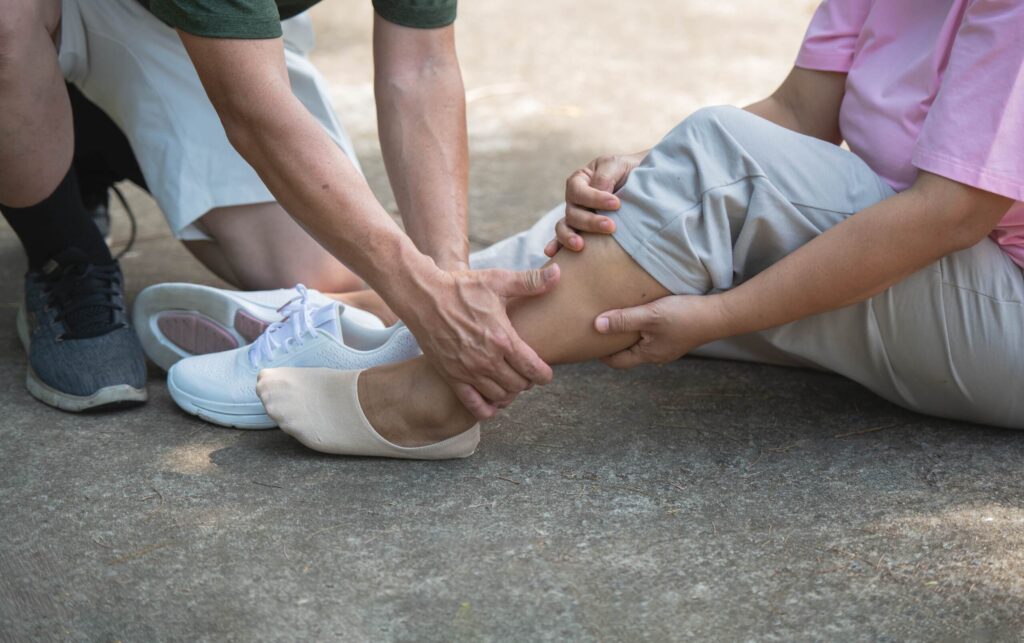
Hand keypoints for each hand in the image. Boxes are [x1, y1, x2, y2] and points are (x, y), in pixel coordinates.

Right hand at [403, 264, 561, 419]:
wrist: (422, 296)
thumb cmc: (461, 287)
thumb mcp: (498, 281)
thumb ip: (531, 282)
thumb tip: (557, 273)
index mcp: (502, 339)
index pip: (534, 369)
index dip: (544, 375)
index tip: (545, 373)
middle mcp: (487, 360)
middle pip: (519, 385)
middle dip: (527, 381)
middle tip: (525, 373)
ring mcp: (468, 371)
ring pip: (500, 396)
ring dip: (509, 392)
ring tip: (509, 382)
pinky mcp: (451, 377)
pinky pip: (473, 405)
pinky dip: (487, 408)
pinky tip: (492, 402)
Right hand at [545, 151, 647, 256]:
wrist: (643, 184)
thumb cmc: (629, 171)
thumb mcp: (617, 165)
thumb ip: (604, 177)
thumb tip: (598, 191)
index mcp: (579, 181)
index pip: (578, 191)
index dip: (594, 198)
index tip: (616, 204)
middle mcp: (574, 200)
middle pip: (572, 213)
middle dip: (591, 221)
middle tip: (611, 226)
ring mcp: (575, 217)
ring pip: (565, 227)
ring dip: (570, 237)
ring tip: (580, 246)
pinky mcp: (580, 232)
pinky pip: (563, 239)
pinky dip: (556, 246)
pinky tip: (552, 253)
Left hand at [594, 294, 724, 367]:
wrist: (719, 315)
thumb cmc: (684, 316)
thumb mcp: (649, 316)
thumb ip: (623, 320)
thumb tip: (596, 326)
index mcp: (648, 355)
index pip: (617, 361)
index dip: (601, 353)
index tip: (587, 342)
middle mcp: (657, 355)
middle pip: (627, 352)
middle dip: (612, 342)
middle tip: (597, 329)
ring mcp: (668, 346)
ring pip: (640, 343)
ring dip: (628, 333)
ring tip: (615, 319)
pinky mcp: (676, 336)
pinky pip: (652, 335)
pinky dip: (641, 328)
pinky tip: (640, 313)